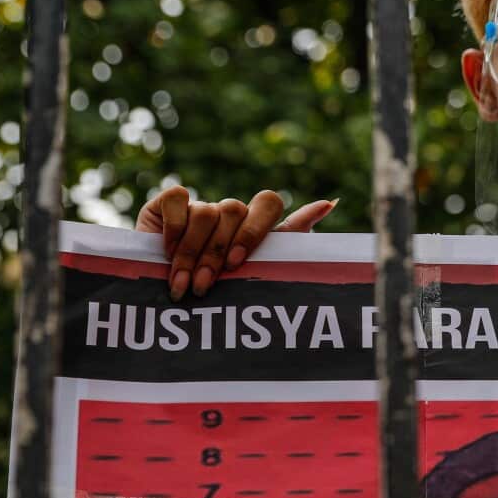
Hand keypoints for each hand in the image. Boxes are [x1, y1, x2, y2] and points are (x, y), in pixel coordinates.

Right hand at [136, 186, 337, 300]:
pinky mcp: (169, 203)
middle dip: (218, 252)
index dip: (254, 228)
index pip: (268, 202)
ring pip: (206, 212)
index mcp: (255, 226)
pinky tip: (168, 251)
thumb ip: (293, 239)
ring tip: (184, 284)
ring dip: (193, 253)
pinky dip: (175, 228)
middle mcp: (229, 212)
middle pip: (234, 210)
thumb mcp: (257, 274)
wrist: (166, 298)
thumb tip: (331, 201)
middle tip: (207, 285)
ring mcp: (201, 205)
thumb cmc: (220, 292)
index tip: (238, 262)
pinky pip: (179, 199)